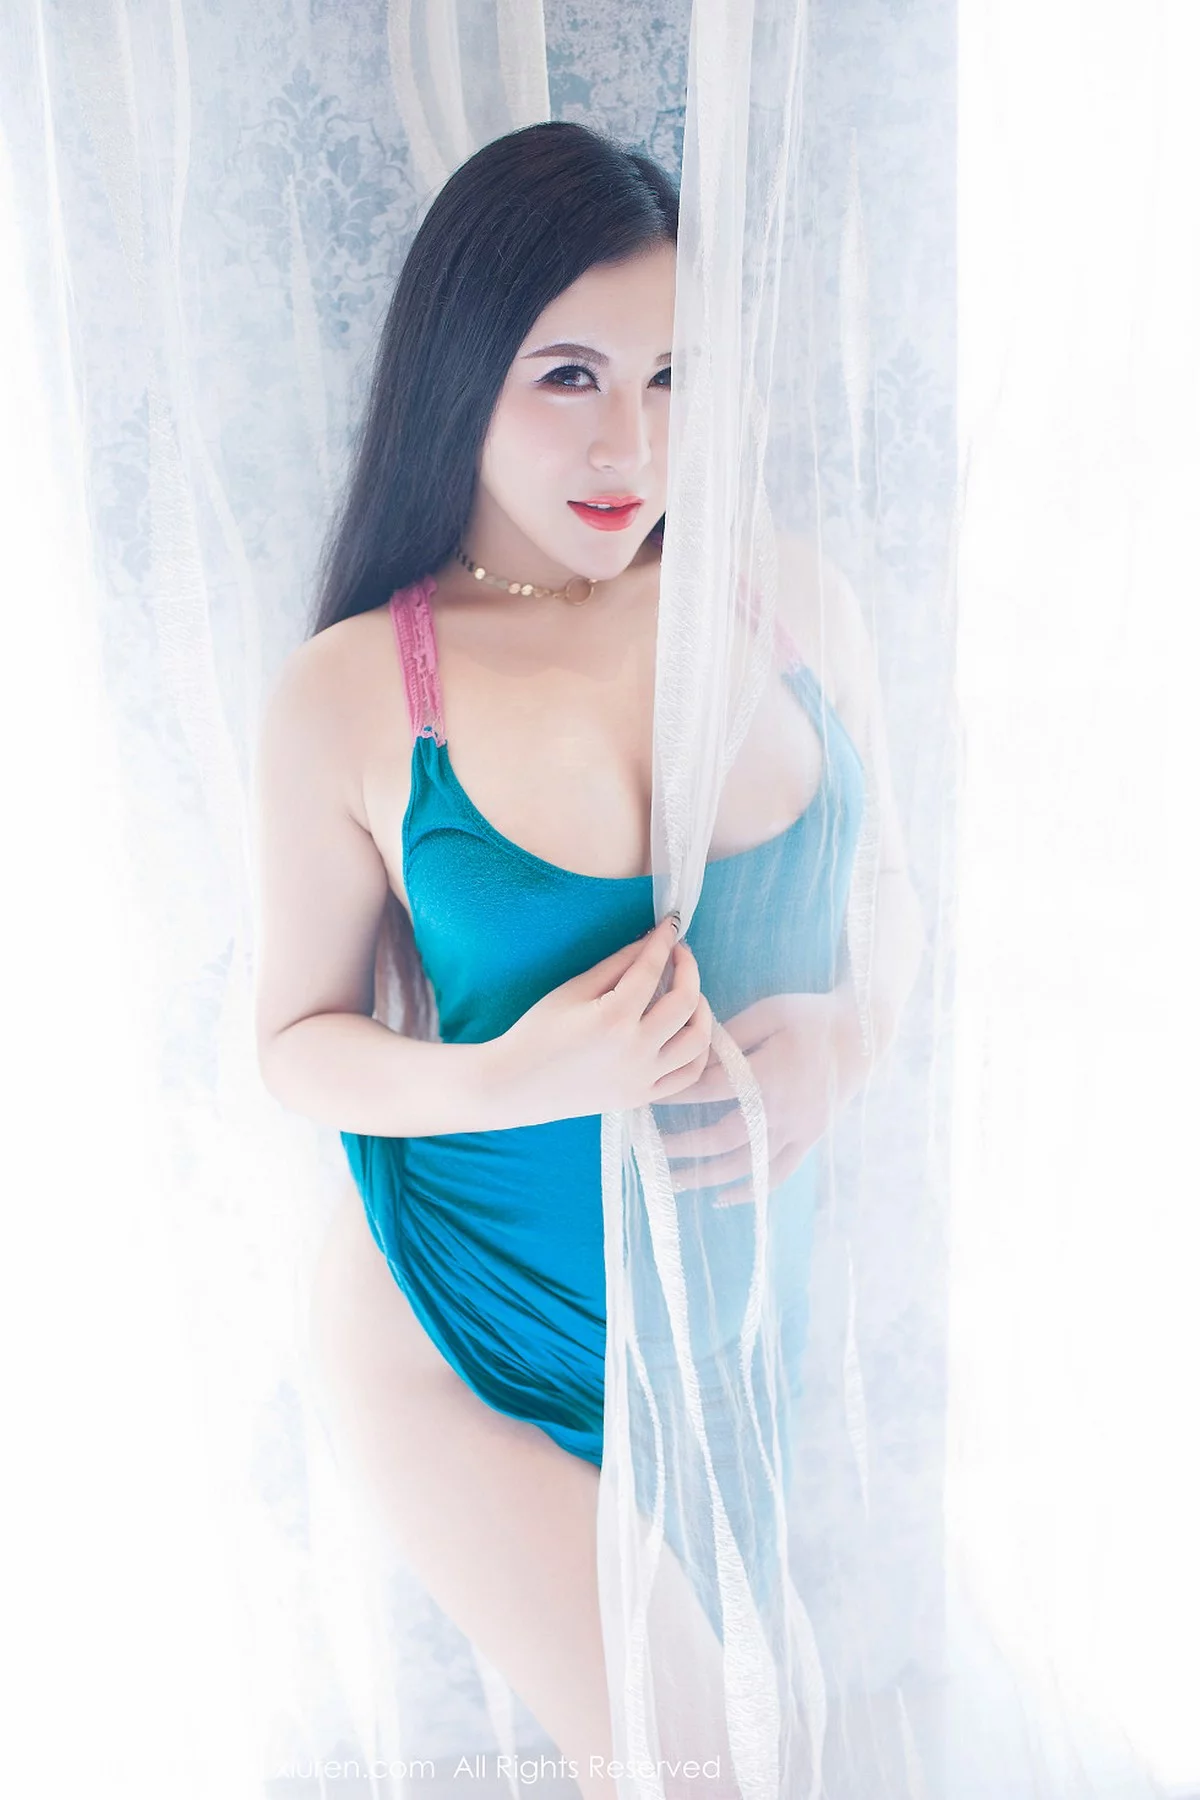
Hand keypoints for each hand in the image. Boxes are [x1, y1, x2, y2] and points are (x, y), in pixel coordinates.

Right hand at [493, 915, 714, 1127]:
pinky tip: (689, 1031)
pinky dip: (698, 1050)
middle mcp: (635, 1050)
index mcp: (613, 1018)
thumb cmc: (537, 1032)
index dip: (664, 942)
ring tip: (689, 994)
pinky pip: (688, 1075)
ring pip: (697, 1041)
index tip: (671, 924)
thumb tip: (649, 942)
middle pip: (686, 1003)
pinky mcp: (641, 1097)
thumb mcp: (573, 990)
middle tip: (679, 954)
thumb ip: (616, 965)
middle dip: (689, 969)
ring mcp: (642, 1078)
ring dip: (702, 1010)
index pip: (651, 970)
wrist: (516, 1085)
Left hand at [654, 989, 864, 1204]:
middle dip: (683, 1144)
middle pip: (724, 1137)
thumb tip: (692, 1054)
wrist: (863, 1033)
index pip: (712, 1090)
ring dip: (707, 1176)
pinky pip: (779, 1173)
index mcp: (771, 1073)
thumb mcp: (770, 1012)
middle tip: (648, 1146)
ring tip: (672, 1180)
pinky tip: (722, 1198)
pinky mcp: (810, 1138)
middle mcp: (785, 1109)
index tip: (648, 1097)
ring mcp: (800, 1129)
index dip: (678, 1095)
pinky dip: (751, 1190)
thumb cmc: (811, 1015)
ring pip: (748, 1164)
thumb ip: (732, 1036)